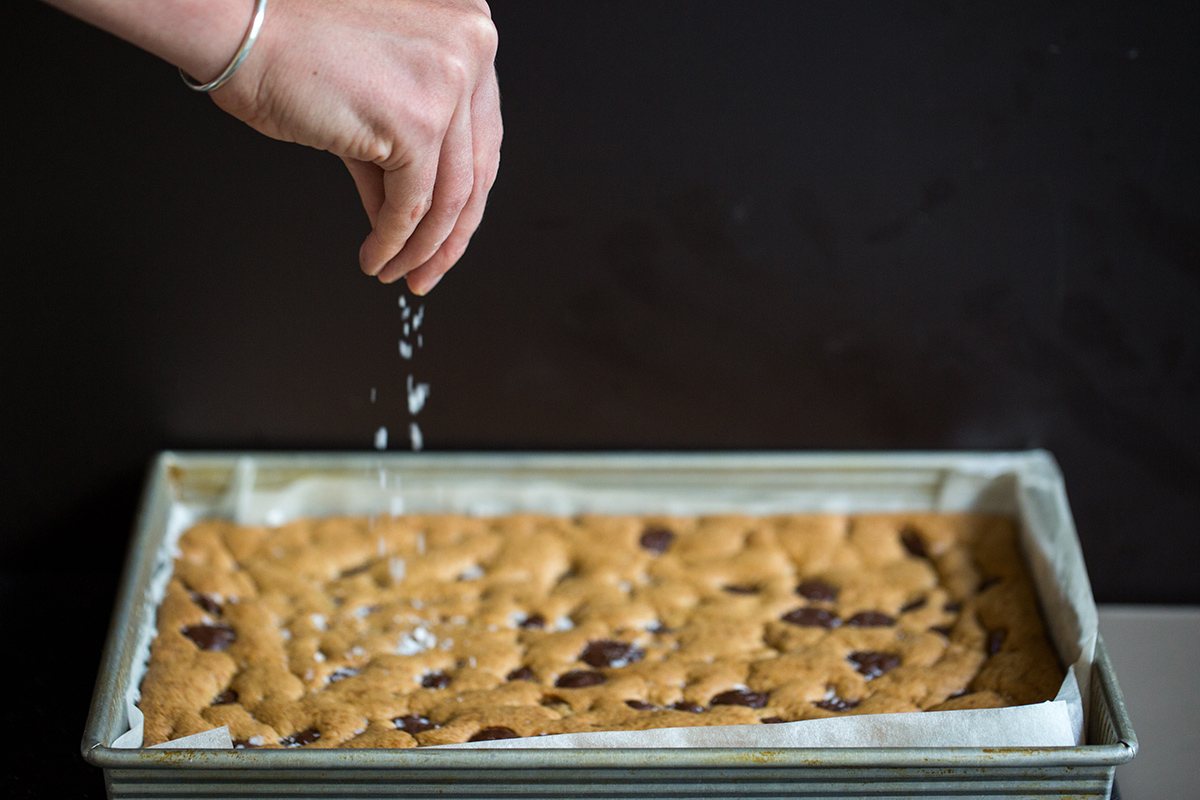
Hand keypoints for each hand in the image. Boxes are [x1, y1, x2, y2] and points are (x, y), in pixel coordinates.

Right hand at [213, 0, 501, 293]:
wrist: (239, 27)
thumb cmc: (289, 43)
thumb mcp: (377, 89)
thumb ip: (406, 142)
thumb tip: (415, 212)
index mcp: (470, 26)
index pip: (483, 132)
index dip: (466, 194)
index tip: (450, 230)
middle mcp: (472, 45)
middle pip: (476, 166)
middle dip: (452, 233)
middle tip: (430, 267)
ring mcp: (449, 81)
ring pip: (450, 195)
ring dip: (422, 247)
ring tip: (398, 270)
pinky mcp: (417, 121)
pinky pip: (413, 204)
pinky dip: (394, 240)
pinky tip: (376, 256)